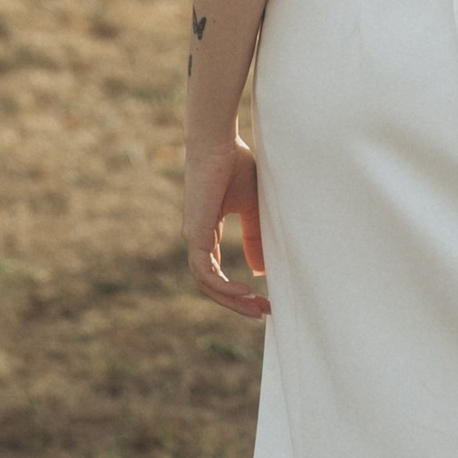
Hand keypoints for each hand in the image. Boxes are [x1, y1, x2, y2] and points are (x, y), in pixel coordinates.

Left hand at [185, 136, 269, 322]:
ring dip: (231, 300)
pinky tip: (244, 290)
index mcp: (207, 233)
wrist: (219, 144)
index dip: (237, 291)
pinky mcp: (195, 234)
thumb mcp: (253, 207)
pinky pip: (205, 272)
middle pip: (211, 285)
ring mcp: (194, 238)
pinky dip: (223, 286)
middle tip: (262, 313)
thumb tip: (259, 270)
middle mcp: (197, 239)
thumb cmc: (236, 166)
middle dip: (236, 302)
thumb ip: (254, 236)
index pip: (216, 273)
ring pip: (206, 284)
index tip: (263, 300)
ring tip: (256, 307)